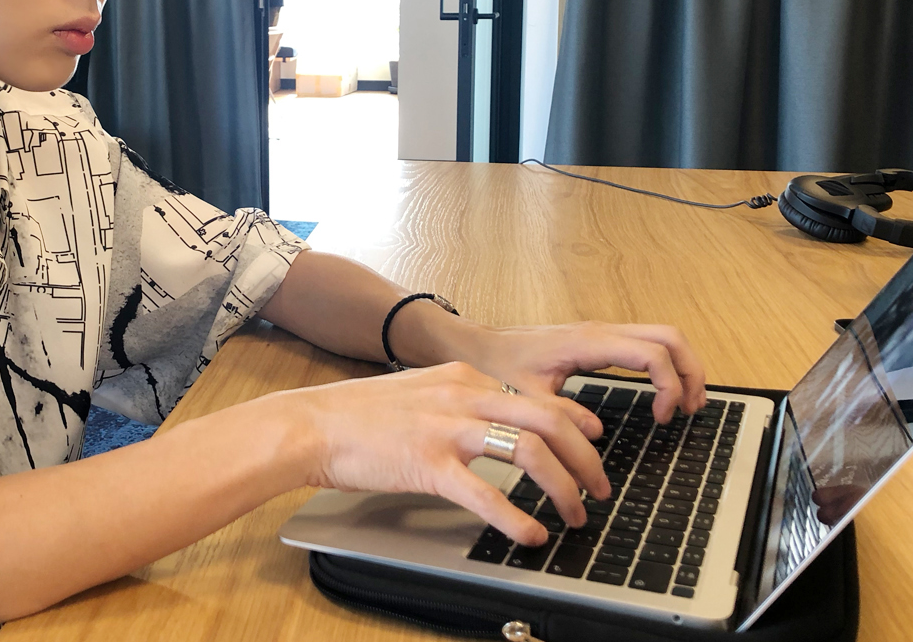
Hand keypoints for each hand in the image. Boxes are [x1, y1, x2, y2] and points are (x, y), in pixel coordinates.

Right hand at [276, 361, 608, 547]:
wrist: (312, 424)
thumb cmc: (360, 416)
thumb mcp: (421, 391)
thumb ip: (461, 402)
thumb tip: (500, 424)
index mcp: (465, 377)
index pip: (539, 396)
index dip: (579, 422)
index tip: (596, 443)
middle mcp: (463, 395)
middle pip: (549, 419)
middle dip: (586, 457)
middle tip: (600, 488)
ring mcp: (446, 428)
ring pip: (528, 449)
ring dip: (562, 486)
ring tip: (574, 514)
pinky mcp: (427, 463)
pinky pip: (486, 492)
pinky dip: (517, 518)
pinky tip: (530, 535)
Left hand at [465, 321, 708, 422]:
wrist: (484, 346)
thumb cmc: (502, 368)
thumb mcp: (526, 397)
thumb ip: (557, 415)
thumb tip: (595, 434)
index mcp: (589, 342)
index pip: (651, 353)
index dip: (669, 385)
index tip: (662, 418)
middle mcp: (602, 331)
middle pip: (670, 336)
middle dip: (691, 371)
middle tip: (692, 410)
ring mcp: (604, 332)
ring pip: (663, 336)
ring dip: (683, 366)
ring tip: (687, 405)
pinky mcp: (602, 340)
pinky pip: (647, 343)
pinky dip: (666, 365)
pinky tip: (664, 394)